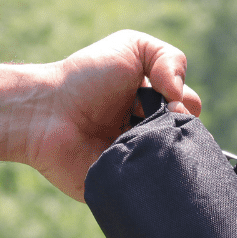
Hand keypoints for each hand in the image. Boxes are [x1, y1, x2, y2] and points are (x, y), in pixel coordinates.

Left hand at [26, 30, 201, 200]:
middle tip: (152, 119)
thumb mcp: (132, 47)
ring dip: (163, 150)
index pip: (189, 110)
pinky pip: (150, 191)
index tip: (165, 99)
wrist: (47, 113)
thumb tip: (182, 97)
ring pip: (172, 166)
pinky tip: (134, 162)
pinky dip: (149, 176)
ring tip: (137, 138)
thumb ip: (169, 58)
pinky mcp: (124, 187)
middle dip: (176, 128)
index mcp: (151, 105)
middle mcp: (146, 134)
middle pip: (186, 139)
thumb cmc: (86, 79)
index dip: (184, 105)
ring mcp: (135, 162)